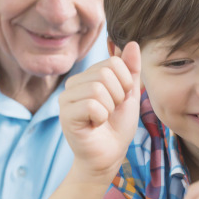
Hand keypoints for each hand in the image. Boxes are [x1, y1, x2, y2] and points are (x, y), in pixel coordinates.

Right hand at [58, 42, 141, 176]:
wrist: (110, 155)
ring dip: (109, 108)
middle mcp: (73, 83)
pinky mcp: (66, 114)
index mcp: (88, 75)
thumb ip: (131, 70)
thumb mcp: (130, 94)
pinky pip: (92, 105)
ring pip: (98, 89)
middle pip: (105, 73)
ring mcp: (66, 99)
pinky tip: (95, 125)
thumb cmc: (117, 126)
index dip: (126, 83)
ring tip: (102, 118)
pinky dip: (101, 117)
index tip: (120, 100)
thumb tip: (132, 44)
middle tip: (111, 111)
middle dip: (118, 96)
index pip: (114, 62)